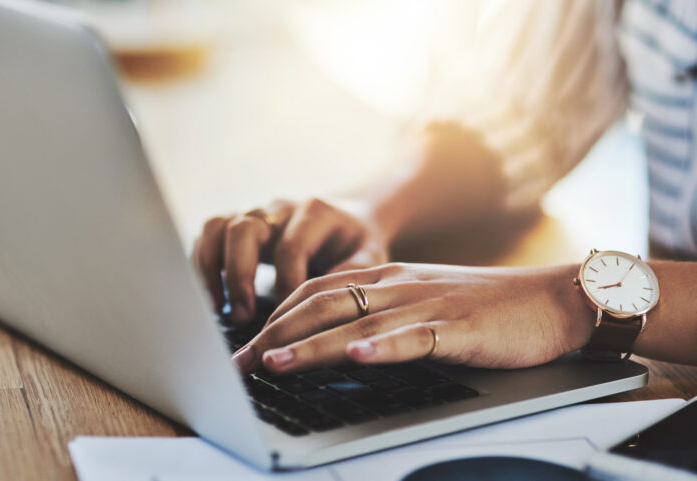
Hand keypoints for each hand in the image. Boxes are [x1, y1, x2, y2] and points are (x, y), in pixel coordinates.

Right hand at [194, 198, 388, 323]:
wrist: (351, 219)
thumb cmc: (359, 244)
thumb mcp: (371, 256)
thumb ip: (354, 274)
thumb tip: (326, 304)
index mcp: (316, 212)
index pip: (291, 246)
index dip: (285, 284)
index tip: (285, 318)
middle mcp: (280, 207)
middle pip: (244, 228)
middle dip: (239, 275)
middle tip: (243, 316)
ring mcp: (256, 214)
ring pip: (217, 227)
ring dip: (211, 268)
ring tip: (218, 308)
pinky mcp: (238, 224)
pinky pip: (208, 236)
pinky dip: (203, 265)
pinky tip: (213, 299)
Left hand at [231, 263, 594, 372]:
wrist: (550, 299)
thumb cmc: (483, 308)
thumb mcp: (422, 304)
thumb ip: (380, 317)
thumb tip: (335, 345)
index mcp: (387, 279)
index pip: (316, 292)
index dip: (276, 317)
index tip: (246, 344)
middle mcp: (398, 286)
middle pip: (323, 305)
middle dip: (275, 333)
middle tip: (240, 362)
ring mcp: (427, 305)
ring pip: (357, 323)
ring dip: (311, 344)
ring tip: (274, 362)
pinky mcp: (459, 327)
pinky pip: (415, 337)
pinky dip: (384, 348)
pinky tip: (359, 358)